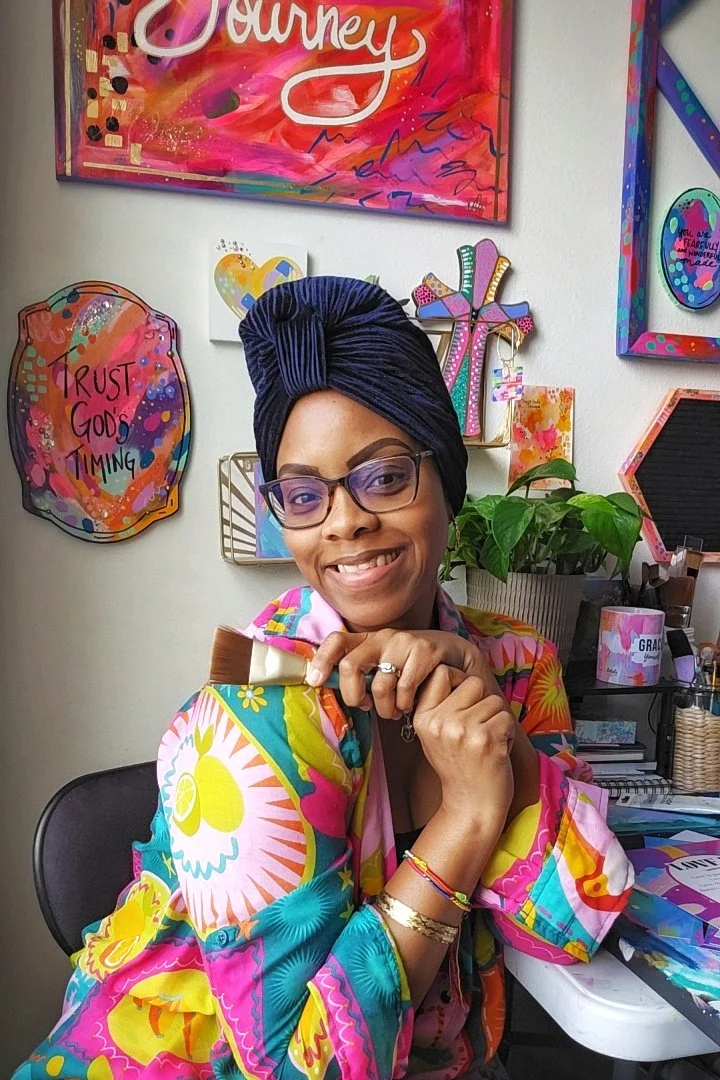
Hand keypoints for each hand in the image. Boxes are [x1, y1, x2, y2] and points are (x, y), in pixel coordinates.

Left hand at [308, 629, 498, 718]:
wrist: (457, 660)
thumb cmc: (415, 670)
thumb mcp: (386, 669)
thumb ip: (362, 675)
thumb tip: (327, 687)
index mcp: (369, 641)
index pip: (337, 641)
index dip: (322, 660)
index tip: (315, 682)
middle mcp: (383, 637)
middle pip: (350, 665)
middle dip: (354, 696)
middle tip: (365, 707)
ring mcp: (404, 642)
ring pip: (378, 685)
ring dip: (385, 708)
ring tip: (395, 711)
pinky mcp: (424, 652)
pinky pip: (404, 689)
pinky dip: (406, 705)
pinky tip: (411, 705)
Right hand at [413, 666, 514, 833]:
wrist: (471, 807)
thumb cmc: (459, 767)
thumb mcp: (435, 735)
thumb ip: (441, 705)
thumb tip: (455, 670)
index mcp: (423, 718)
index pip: (441, 672)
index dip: (459, 681)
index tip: (464, 702)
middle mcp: (439, 722)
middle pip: (473, 682)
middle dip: (483, 702)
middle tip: (478, 729)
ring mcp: (462, 730)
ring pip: (494, 700)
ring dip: (498, 720)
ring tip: (487, 743)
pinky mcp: (486, 739)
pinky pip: (507, 717)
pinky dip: (509, 733)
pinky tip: (497, 751)